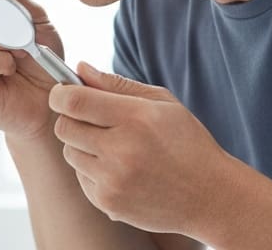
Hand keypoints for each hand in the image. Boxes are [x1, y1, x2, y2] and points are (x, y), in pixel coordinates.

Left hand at [49, 62, 233, 236]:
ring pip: (69, 153)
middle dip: (72, 119)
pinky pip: (80, 178)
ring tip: (112, 147)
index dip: (60, 93)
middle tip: (92, 120)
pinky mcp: (109, 203)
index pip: (74, 101)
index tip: (64, 92)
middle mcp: (121, 150)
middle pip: (64, 127)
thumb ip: (116, 84)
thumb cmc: (187, 143)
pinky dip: (92, 171)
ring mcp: (113, 180)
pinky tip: (120, 170)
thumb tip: (80, 68)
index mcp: (135, 118)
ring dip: (82, 146)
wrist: (210, 196)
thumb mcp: (162, 102)